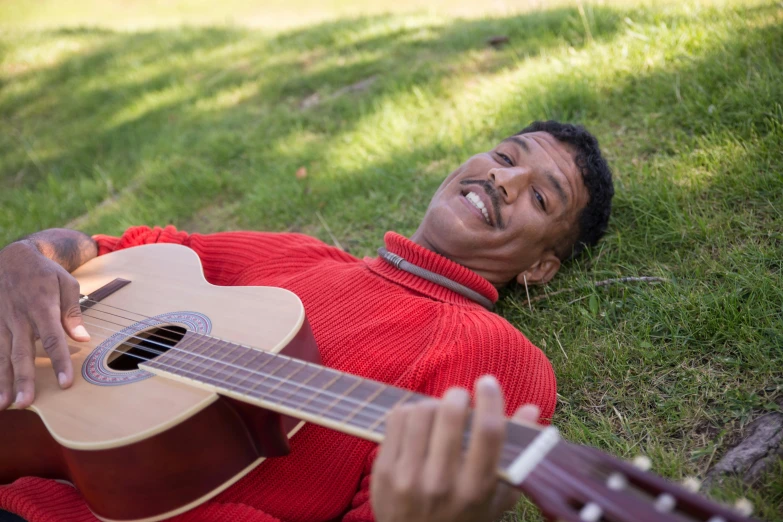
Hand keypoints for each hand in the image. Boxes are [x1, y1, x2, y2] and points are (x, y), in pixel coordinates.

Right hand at [0, 240, 89, 409]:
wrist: (13, 257)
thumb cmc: (45, 273)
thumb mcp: (66, 284)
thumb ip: (72, 312)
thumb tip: (82, 338)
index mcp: (41, 306)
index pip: (53, 340)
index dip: (59, 362)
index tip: (65, 384)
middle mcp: (19, 317)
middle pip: (21, 353)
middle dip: (23, 379)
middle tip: (26, 403)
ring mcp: (2, 321)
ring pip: (1, 355)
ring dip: (2, 380)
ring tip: (4, 404)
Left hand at [371, 375, 540, 521]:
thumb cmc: (464, 516)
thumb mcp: (496, 496)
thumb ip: (517, 454)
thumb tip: (531, 408)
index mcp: (477, 489)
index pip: (489, 433)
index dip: (491, 400)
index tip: (488, 382)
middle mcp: (443, 483)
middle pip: (451, 415)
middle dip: (458, 395)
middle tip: (460, 397)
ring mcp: (409, 477)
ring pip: (422, 411)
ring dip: (433, 404)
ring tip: (438, 413)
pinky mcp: (384, 471)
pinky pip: (397, 419)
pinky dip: (409, 412)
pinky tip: (417, 422)